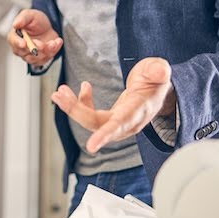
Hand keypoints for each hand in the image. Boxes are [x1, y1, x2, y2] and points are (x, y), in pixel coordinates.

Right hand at [6, 9, 62, 66]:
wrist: (46, 27)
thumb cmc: (35, 21)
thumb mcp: (30, 15)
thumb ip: (22, 18)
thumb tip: (15, 24)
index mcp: (15, 36)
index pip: (14, 41)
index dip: (18, 43)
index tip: (24, 43)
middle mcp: (20, 48)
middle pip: (25, 53)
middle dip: (35, 48)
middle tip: (42, 44)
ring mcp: (29, 55)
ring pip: (36, 58)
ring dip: (46, 50)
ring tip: (53, 42)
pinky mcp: (39, 59)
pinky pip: (46, 59)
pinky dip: (53, 51)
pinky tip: (56, 42)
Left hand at [51, 57, 175, 152]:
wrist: (156, 90)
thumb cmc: (155, 81)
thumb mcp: (159, 71)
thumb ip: (158, 71)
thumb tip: (159, 72)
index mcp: (138, 111)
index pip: (120, 125)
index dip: (105, 135)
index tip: (91, 146)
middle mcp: (126, 122)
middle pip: (97, 123)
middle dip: (76, 110)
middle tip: (59, 94)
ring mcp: (116, 123)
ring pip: (89, 121)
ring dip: (72, 107)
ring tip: (59, 93)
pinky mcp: (108, 119)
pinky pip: (89, 115)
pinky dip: (81, 103)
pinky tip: (83, 88)